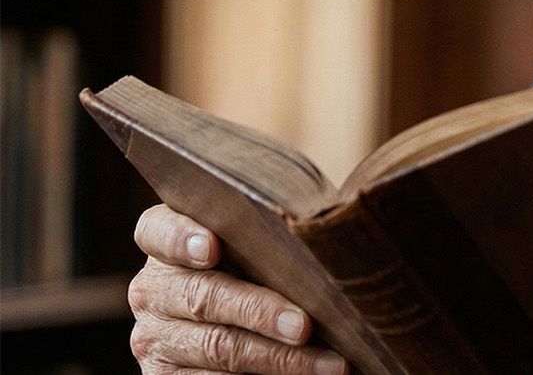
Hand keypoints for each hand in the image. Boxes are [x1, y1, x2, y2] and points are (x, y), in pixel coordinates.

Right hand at [128, 204, 346, 373]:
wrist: (232, 324)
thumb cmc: (256, 269)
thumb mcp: (252, 246)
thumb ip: (264, 234)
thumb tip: (311, 225)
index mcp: (164, 243)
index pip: (158, 230)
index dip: (182, 237)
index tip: (211, 248)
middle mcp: (151, 289)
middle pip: (204, 297)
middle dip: (259, 312)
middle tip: (304, 325)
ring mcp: (154, 336)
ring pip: (218, 347)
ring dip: (278, 358)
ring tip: (327, 363)